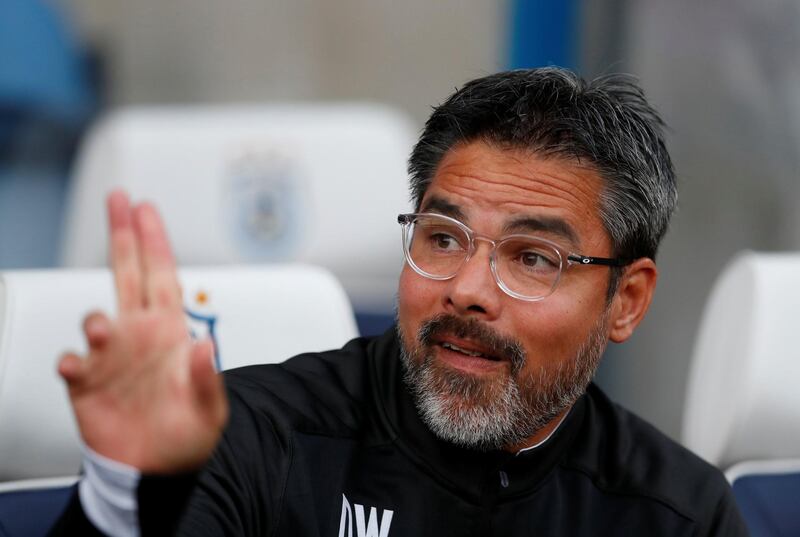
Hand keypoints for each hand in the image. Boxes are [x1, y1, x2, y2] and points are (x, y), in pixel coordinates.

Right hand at [58, 191, 228, 472]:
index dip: (156, 243)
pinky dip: (72, 360)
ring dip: (97, 319)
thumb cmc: (188, 436)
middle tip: (119, 200)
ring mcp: (112, 357)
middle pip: (128, 275)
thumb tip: (206, 345)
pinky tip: (77, 365)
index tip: (147, 209)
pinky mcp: (87, 384)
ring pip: (97, 319)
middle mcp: (139, 336)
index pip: (163, 277)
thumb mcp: (211, 411)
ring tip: (104, 330)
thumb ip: (208, 380)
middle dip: (124, 236)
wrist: (155, 471)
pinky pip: (73, 363)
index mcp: (171, 333)